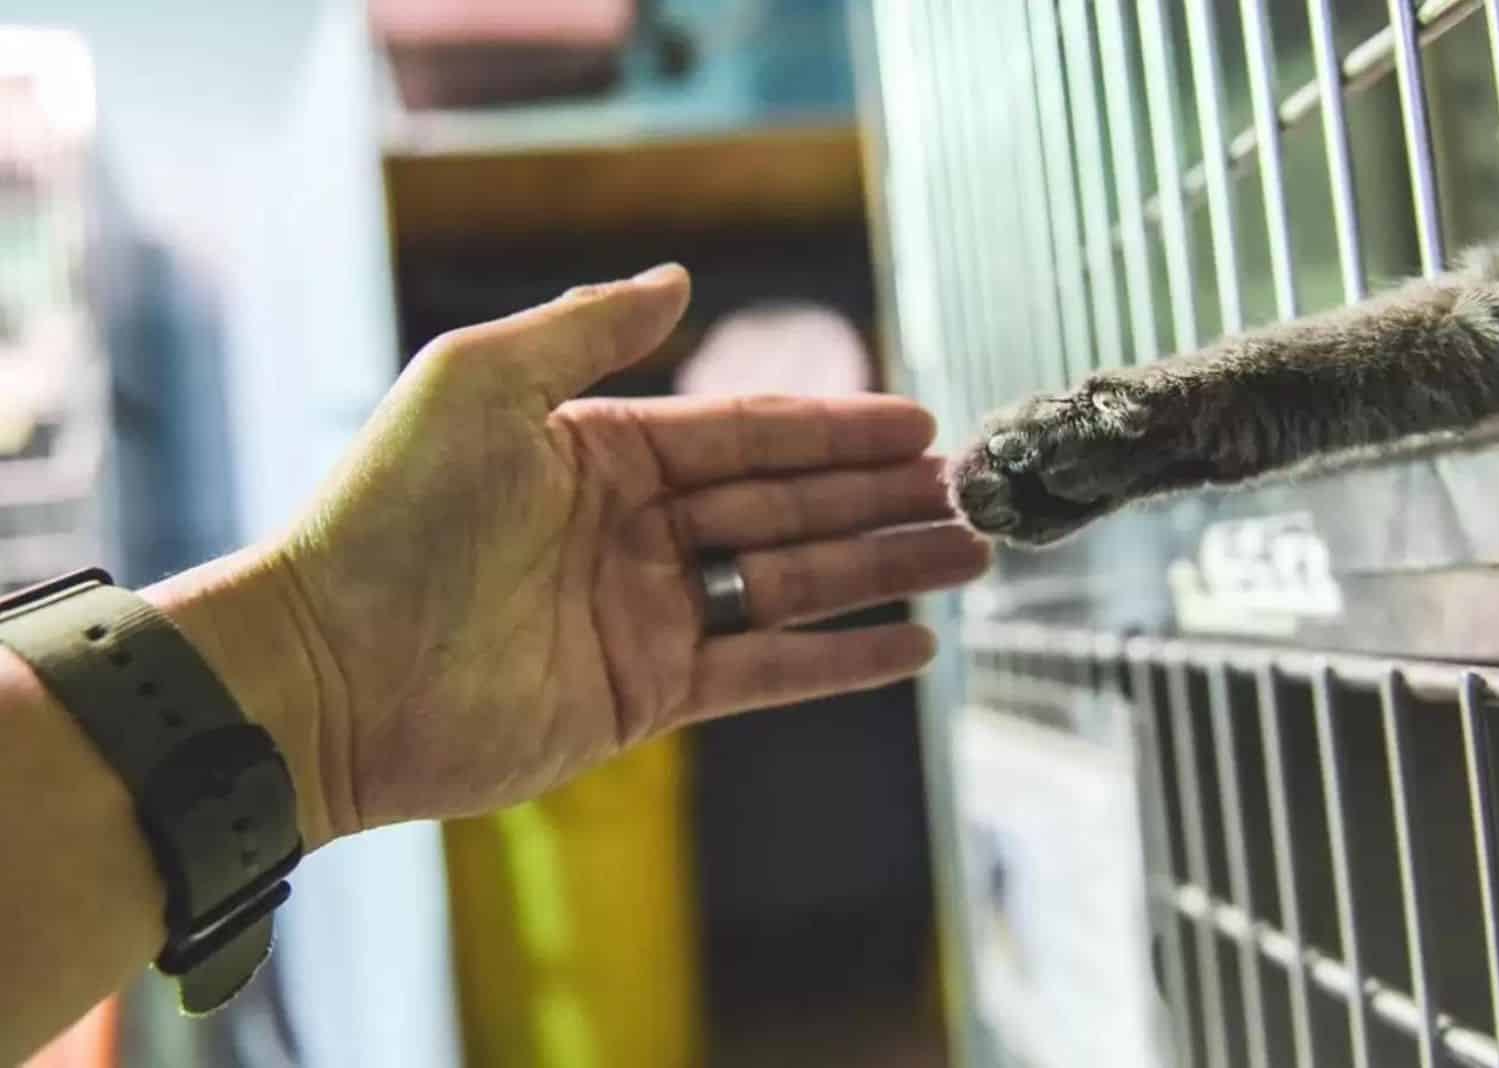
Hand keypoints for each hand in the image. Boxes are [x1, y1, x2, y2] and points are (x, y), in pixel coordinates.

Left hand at [199, 266, 986, 843]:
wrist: (327, 671)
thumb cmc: (390, 514)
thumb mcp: (480, 381)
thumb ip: (587, 325)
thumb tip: (681, 280)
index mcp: (603, 451)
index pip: (748, 436)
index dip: (836, 429)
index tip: (917, 423)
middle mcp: (633, 530)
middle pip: (787, 508)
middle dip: (879, 499)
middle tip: (968, 493)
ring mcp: (644, 615)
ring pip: (793, 586)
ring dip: (883, 571)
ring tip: (969, 557)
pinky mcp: (646, 695)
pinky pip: (765, 670)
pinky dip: (839, 661)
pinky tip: (909, 644)